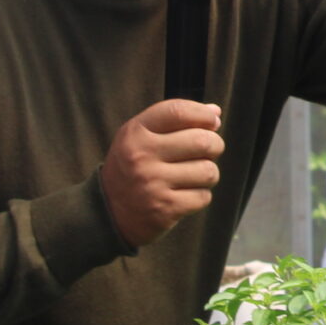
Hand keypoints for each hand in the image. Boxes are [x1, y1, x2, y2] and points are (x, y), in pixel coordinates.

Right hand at [100, 99, 225, 247]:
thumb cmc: (134, 167)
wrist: (110, 212)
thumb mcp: (142, 137)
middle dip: (215, 145)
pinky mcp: (165, 208)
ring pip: (208, 171)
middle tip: (209, 151)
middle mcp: (141, 156)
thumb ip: (175, 120)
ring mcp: (153, 184)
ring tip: (194, 175)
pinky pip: (203, 196)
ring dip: (208, 173)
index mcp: (135, 133)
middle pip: (202, 141)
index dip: (203, 114)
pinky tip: (185, 194)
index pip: (178, 111)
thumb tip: (215, 111)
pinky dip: (201, 195)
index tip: (213, 120)